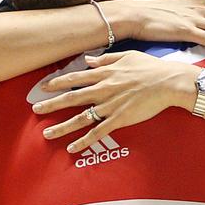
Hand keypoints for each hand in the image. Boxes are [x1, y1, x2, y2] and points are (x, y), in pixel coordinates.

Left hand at [32, 50, 198, 153]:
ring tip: (47, 134)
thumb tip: (88, 60)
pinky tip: (72, 148)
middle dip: (51, 105)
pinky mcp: (119, 119)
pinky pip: (98, 133)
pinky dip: (84, 141)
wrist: (168, 82)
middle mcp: (103, 89)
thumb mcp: (127, 56)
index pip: (74, 78)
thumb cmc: (150, 67)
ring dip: (62, 127)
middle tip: (35, 110)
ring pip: (80, 118)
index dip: (57, 82)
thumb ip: (105, 59)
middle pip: (71, 98)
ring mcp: (110, 106)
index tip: (42, 87)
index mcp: (104, 73)